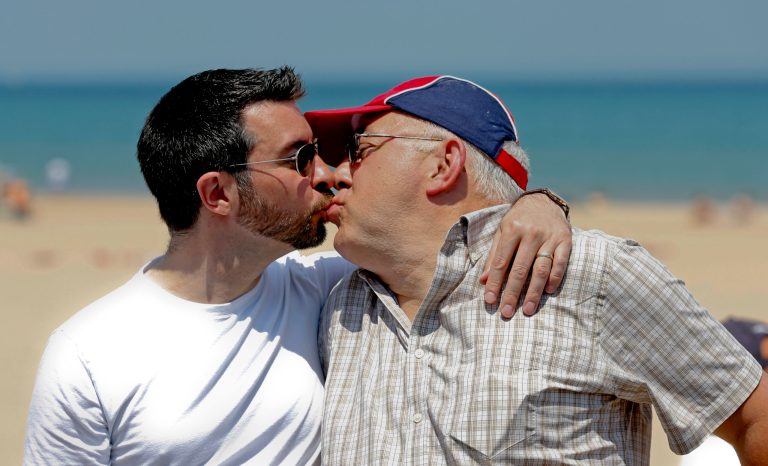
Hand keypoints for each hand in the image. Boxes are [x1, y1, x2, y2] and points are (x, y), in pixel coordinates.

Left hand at [480, 192, 571, 317]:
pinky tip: (548, 291)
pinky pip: (560, 263)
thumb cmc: (518, 220)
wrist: (543, 201)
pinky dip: (555, 278)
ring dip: (533, 292)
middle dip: (512, 293)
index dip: (495, 283)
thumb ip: (493, 256)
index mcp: (511, 230)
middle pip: (520, 269)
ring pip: (541, 269)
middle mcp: (530, 233)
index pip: (501, 262)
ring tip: (527, 309)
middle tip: (506, 313)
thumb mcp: (501, 232)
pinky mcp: (566, 240)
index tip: (490, 301)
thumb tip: (484, 281)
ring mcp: (549, 237)